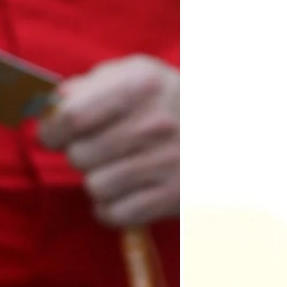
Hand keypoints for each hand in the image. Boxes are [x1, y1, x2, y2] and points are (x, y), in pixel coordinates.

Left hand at [35, 55, 176, 226]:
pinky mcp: (173, 196)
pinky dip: (112, 208)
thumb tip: (54, 103)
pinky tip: (125, 192)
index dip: (52, 129)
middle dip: (80, 154)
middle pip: (79, 155)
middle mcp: (152, 124)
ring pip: (95, 186)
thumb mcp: (139, 73)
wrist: (234, 131)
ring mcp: (165, 162)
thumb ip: (92, 83)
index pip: (72, 116)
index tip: (53, 134)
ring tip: (116, 169)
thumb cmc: (172, 99)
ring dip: (98, 181)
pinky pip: (115, 213)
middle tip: (99, 149)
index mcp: (139, 86)